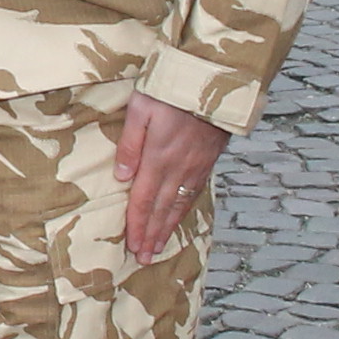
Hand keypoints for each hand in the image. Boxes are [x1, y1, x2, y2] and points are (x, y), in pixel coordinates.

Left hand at [113, 96, 227, 262]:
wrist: (216, 80)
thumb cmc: (173, 88)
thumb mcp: (141, 107)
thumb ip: (130, 143)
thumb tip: (122, 176)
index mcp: (158, 157)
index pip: (143, 201)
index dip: (137, 226)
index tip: (132, 246)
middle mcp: (178, 168)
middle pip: (161, 209)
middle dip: (151, 235)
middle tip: (144, 258)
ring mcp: (195, 166)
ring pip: (179, 205)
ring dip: (167, 229)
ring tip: (158, 248)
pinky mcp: (208, 160)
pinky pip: (194, 193)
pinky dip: (184, 211)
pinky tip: (178, 219)